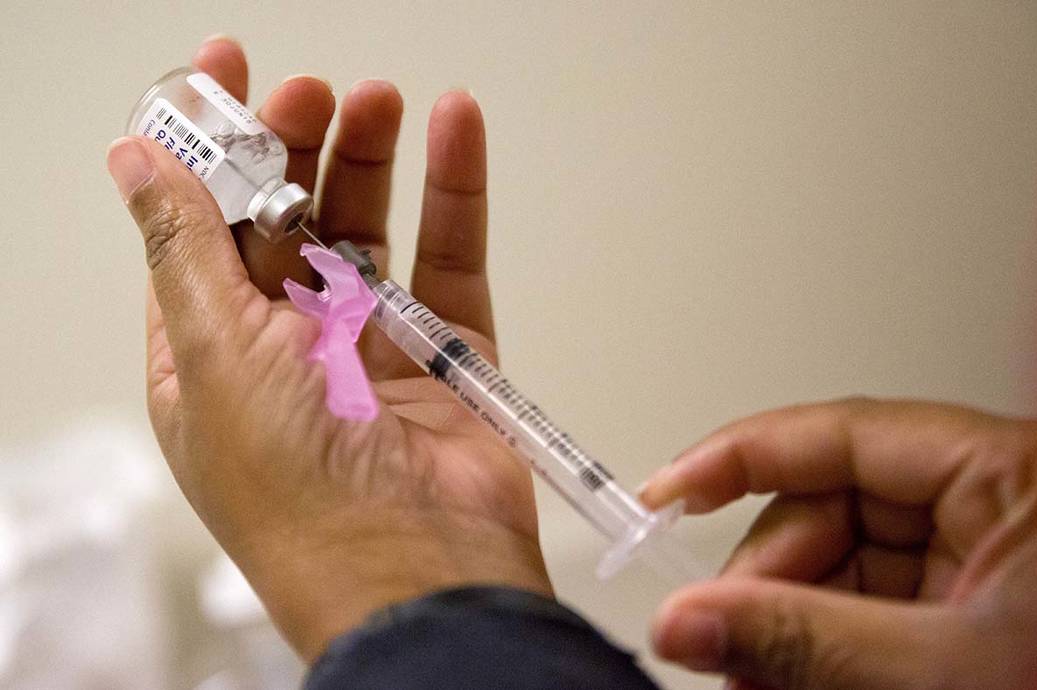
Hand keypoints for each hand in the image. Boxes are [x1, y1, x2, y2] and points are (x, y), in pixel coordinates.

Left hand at [107, 37, 550, 660]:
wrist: (414, 568)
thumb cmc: (297, 490)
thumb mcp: (214, 353)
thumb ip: (182, 246)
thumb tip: (131, 161)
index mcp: (212, 354)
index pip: (201, 230)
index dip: (209, 151)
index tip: (225, 73)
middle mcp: (288, 349)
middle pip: (288, 223)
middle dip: (295, 151)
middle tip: (312, 94)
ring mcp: (371, 349)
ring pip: (370, 233)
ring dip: (372, 162)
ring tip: (378, 99)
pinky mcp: (446, 353)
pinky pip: (449, 259)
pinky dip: (454, 193)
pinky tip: (455, 130)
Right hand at [641, 398, 1036, 689]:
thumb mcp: (942, 673)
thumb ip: (803, 641)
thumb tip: (688, 619)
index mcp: (1008, 474)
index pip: (840, 433)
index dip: (739, 456)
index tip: (668, 494)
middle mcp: (992, 501)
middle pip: (831, 505)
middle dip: (768, 579)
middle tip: (721, 642)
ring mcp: (982, 555)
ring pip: (844, 562)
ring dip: (790, 622)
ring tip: (757, 677)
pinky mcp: (975, 605)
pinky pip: (871, 603)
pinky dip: (826, 645)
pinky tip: (796, 680)